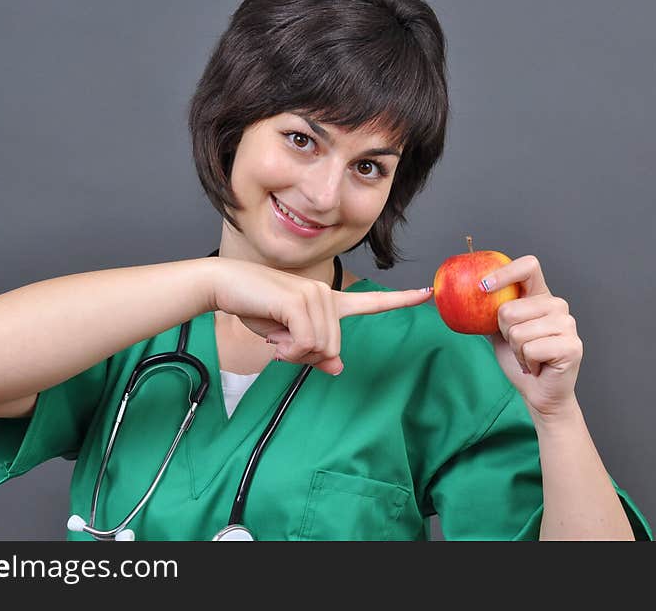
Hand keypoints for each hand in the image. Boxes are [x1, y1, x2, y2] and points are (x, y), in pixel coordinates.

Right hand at [211, 258, 432, 375]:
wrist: (227, 286)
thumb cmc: (257, 310)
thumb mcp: (287, 339)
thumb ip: (314, 353)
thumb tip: (338, 369)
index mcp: (329, 302)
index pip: (372, 302)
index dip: (401, 300)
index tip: (428, 293)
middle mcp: (328, 295)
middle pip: (334, 349)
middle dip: (305, 355)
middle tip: (281, 341)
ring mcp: (316, 295)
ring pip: (321, 348)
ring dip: (293, 352)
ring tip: (275, 333)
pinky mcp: (301, 300)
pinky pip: (307, 343)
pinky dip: (288, 350)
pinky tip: (274, 338)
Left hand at [480, 255, 583, 418]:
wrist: (539, 390)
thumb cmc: (520, 358)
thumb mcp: (499, 330)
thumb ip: (489, 310)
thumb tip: (459, 294)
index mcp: (541, 295)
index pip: (528, 266)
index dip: (504, 273)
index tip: (483, 287)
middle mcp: (558, 305)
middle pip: (510, 309)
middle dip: (504, 333)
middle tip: (517, 345)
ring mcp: (568, 325)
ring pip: (518, 332)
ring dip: (516, 350)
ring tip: (528, 356)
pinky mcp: (572, 346)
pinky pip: (531, 349)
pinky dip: (527, 361)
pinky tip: (537, 366)